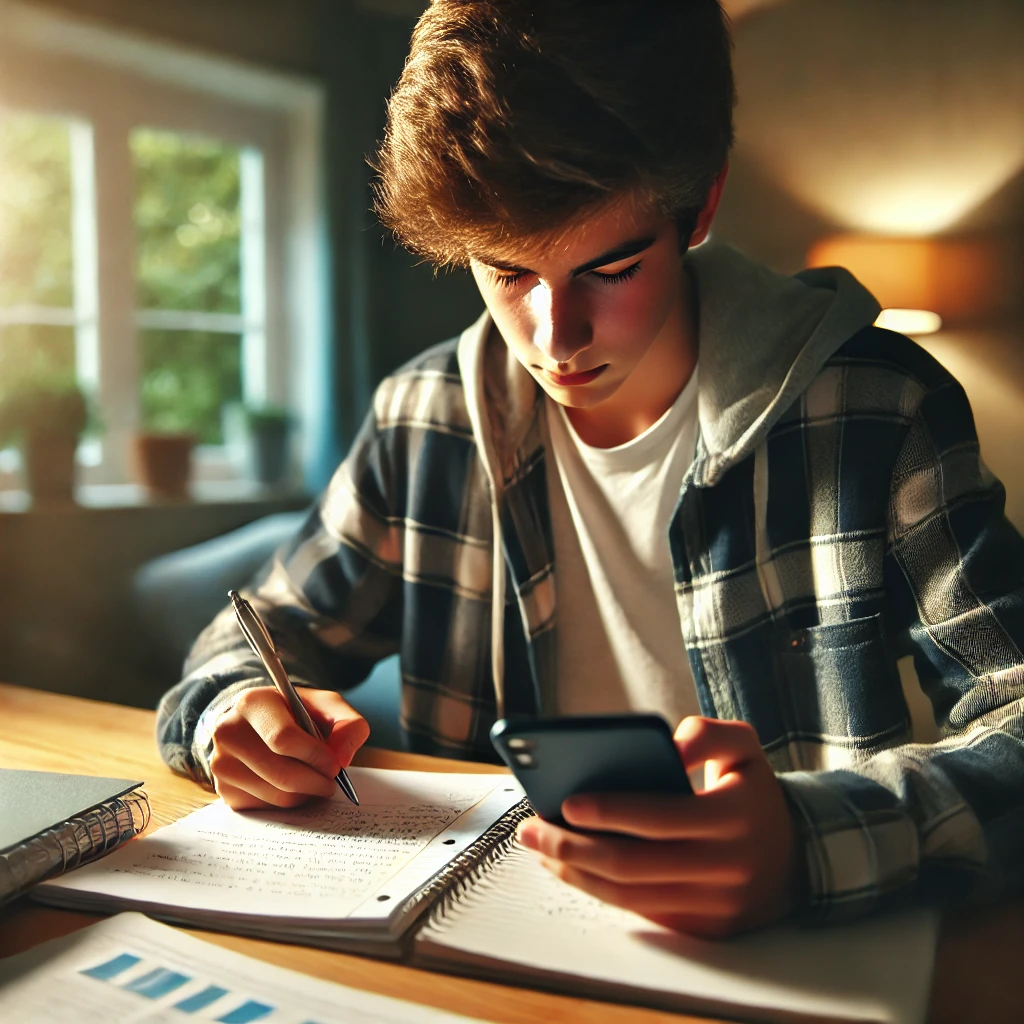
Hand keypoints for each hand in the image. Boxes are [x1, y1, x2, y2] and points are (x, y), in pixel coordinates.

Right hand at [210, 686, 369, 809]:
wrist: (258, 723)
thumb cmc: (296, 713)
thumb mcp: (326, 706)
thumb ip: (348, 724)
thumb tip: (342, 759)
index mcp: (253, 703)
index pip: (282, 739)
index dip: (315, 756)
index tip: (334, 765)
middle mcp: (228, 731)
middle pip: (281, 773)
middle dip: (316, 782)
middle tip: (331, 781)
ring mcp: (221, 763)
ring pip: (276, 795)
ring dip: (306, 794)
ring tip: (315, 780)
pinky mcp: (224, 790)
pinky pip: (266, 809)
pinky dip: (289, 803)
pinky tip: (293, 785)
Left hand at [516, 716, 802, 936]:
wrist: (796, 860)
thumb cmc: (753, 794)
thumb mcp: (744, 748)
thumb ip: (707, 734)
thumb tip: (668, 745)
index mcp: (733, 819)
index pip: (660, 818)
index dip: (610, 812)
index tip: (566, 802)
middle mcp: (725, 869)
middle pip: (632, 864)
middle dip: (573, 847)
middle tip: (531, 829)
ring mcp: (713, 907)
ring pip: (629, 895)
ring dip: (576, 873)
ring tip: (540, 848)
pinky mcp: (702, 929)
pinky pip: (640, 912)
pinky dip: (599, 891)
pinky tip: (570, 868)